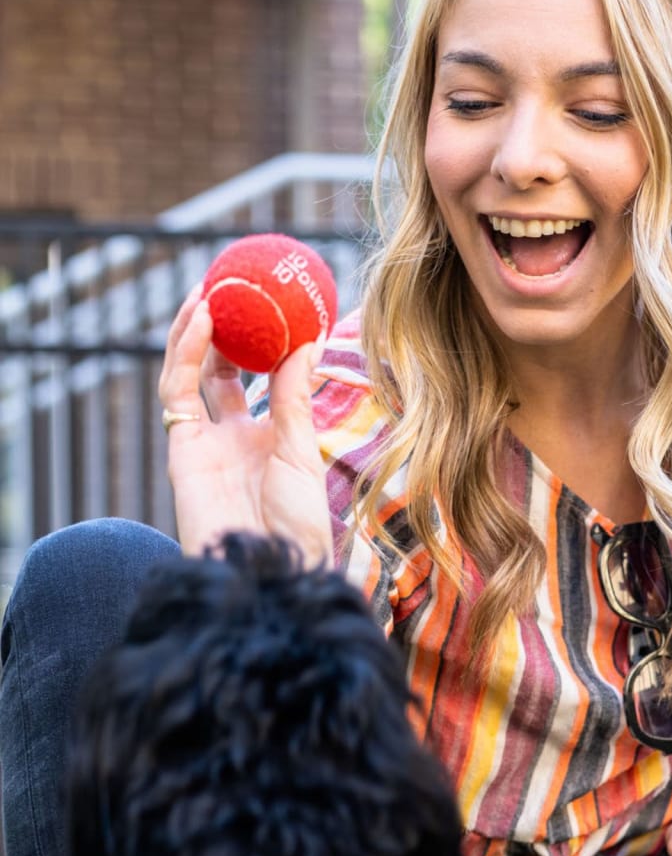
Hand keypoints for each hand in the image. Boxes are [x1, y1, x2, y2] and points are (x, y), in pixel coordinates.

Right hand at [158, 286, 333, 562]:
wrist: (272, 570)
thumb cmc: (296, 526)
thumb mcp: (302, 453)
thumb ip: (295, 398)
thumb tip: (309, 340)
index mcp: (262, 440)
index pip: (252, 381)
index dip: (253, 343)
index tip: (266, 304)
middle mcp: (228, 438)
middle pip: (213, 372)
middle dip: (215, 330)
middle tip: (227, 285)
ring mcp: (202, 443)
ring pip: (187, 374)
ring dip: (194, 331)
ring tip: (208, 289)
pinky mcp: (181, 450)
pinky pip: (178, 392)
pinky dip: (186, 353)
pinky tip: (202, 318)